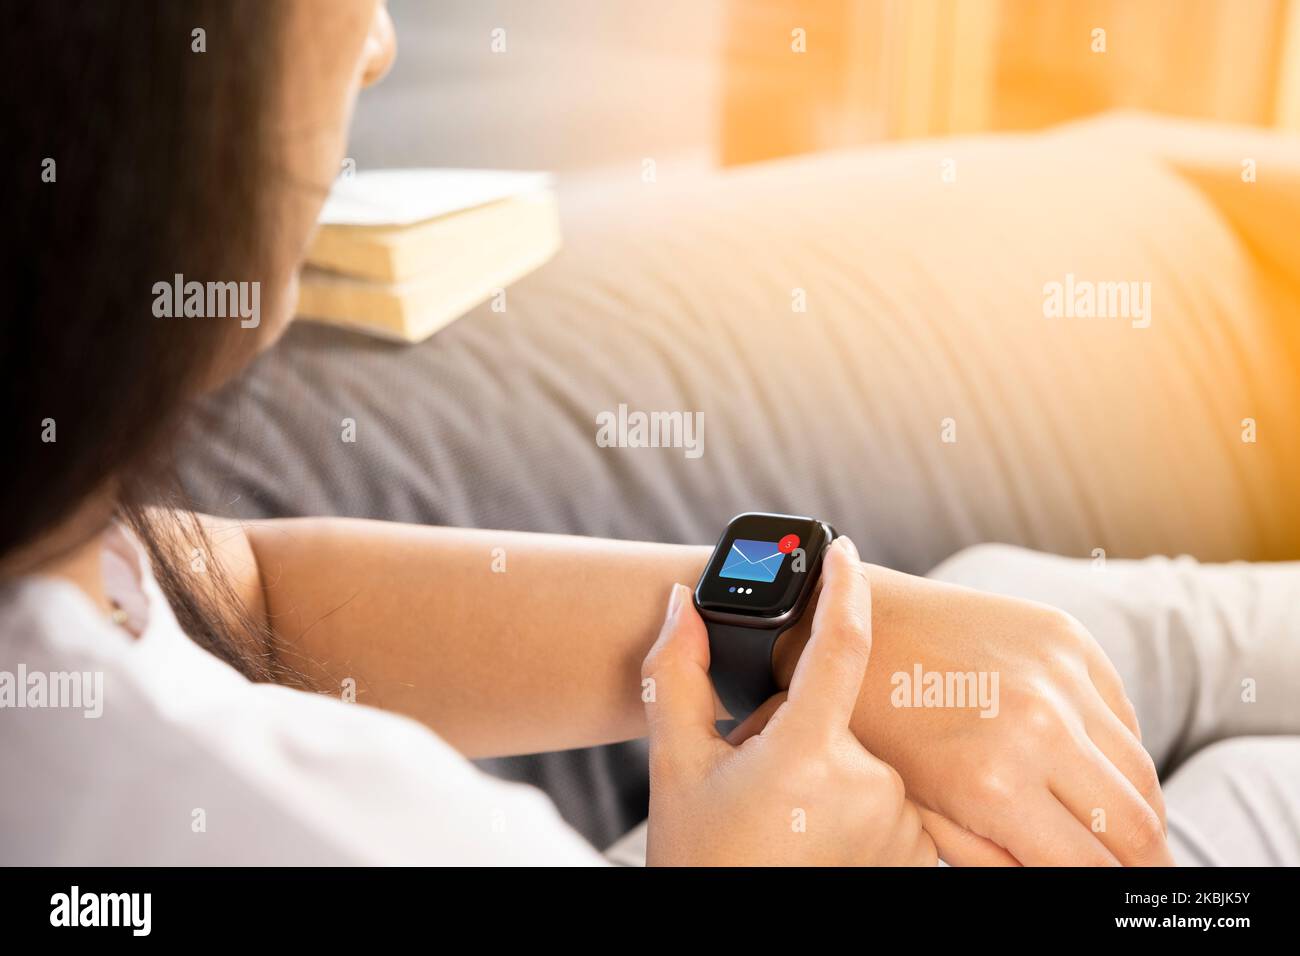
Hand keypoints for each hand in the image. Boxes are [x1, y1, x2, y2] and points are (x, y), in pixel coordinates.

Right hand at [642, 536, 936, 866]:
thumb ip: (675, 676)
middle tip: (758, 772)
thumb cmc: (702, 862)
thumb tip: (679, 605)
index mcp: (805, 754)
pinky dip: (858, 799)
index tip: (841, 550)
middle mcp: (869, 785)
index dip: (843, 587)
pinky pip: (895, 796)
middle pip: (843, 712)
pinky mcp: (920, 854)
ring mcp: (902, 824)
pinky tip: (814, 832)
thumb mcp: (674, 769)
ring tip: (784, 816)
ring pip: (869, 756)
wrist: (735, 937)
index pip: (842, 645)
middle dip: (802, 725)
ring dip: (830, 765)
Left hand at [775, 563, 1171, 865]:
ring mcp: (1058, 675)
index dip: (1112, 893)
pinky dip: (1119, 749)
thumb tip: (1061, 878)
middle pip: (1138, 825)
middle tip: (1141, 876)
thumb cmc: (874, 725)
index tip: (1121, 899)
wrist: (852, 621)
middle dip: (1145, 861)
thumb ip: (995, 858)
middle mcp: (1038, 727)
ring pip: (1139, 768)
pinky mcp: (1065, 636)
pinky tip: (1097, 768)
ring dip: (1139, 808)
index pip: (1090, 867)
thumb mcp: (921, 812)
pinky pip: (1122, 712)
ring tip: (1124, 831)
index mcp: (993, 784)